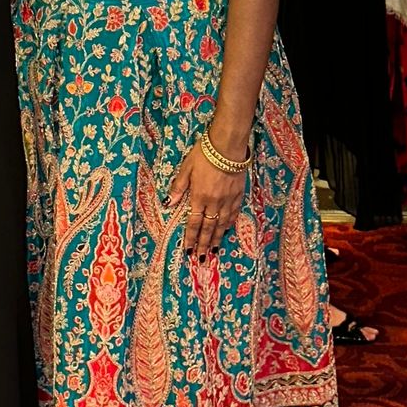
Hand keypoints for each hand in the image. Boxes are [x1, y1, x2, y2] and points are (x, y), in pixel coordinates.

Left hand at [168, 139, 245, 258]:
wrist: (228, 146)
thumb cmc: (204, 154)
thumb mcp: (186, 168)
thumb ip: (178, 187)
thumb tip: (168, 203)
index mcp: (199, 197)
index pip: (194, 222)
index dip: (191, 238)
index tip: (189, 250)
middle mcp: (214, 202)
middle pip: (208, 228)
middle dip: (204, 245)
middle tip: (202, 259)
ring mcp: (228, 200)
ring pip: (222, 224)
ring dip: (217, 239)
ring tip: (214, 251)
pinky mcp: (238, 194)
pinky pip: (234, 214)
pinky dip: (229, 224)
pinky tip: (227, 230)